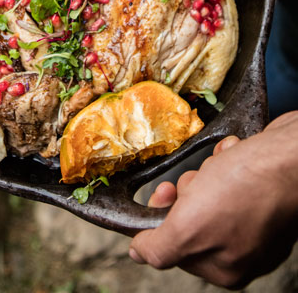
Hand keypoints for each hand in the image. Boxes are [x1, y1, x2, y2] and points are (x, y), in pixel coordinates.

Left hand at [130, 112, 297, 288]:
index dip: (163, 214)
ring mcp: (255, 219)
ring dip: (211, 170)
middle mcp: (241, 248)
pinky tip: (237, 155)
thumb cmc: (249, 188)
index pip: (174, 245)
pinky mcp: (264, 191)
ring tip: (225, 165)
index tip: (166, 192)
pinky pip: (231, 171)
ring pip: (209, 188)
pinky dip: (229, 159)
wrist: (293, 155)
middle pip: (190, 214)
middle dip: (192, 188)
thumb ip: (161, 248)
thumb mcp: (190, 226)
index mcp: (224, 267)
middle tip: (203, 179)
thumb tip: (139, 254)